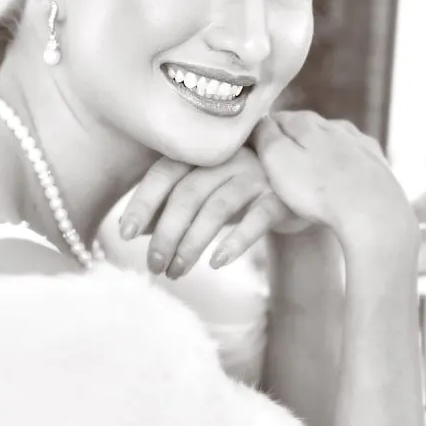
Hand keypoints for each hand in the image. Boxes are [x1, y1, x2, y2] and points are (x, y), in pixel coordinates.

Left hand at [117, 147, 304, 278]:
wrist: (301, 187)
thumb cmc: (240, 192)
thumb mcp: (205, 195)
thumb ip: (172, 206)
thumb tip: (134, 231)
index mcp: (203, 153)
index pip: (164, 172)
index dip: (143, 202)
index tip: (124, 234)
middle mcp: (228, 159)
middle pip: (188, 193)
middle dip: (166, 233)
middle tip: (153, 265)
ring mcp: (256, 176)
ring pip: (217, 207)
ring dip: (192, 244)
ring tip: (176, 272)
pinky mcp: (281, 197)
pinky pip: (257, 218)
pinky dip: (235, 241)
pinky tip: (217, 262)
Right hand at [251, 111, 417, 257]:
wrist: (372, 211)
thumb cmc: (318, 189)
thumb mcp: (278, 160)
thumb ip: (265, 136)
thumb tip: (259, 120)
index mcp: (307, 122)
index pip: (275, 118)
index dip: (262, 133)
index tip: (254, 149)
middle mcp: (334, 125)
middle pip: (305, 126)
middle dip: (291, 139)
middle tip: (278, 162)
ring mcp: (358, 142)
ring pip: (332, 138)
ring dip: (319, 148)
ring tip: (309, 170)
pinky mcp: (376, 162)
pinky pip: (354, 155)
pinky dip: (344, 161)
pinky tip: (342, 173)